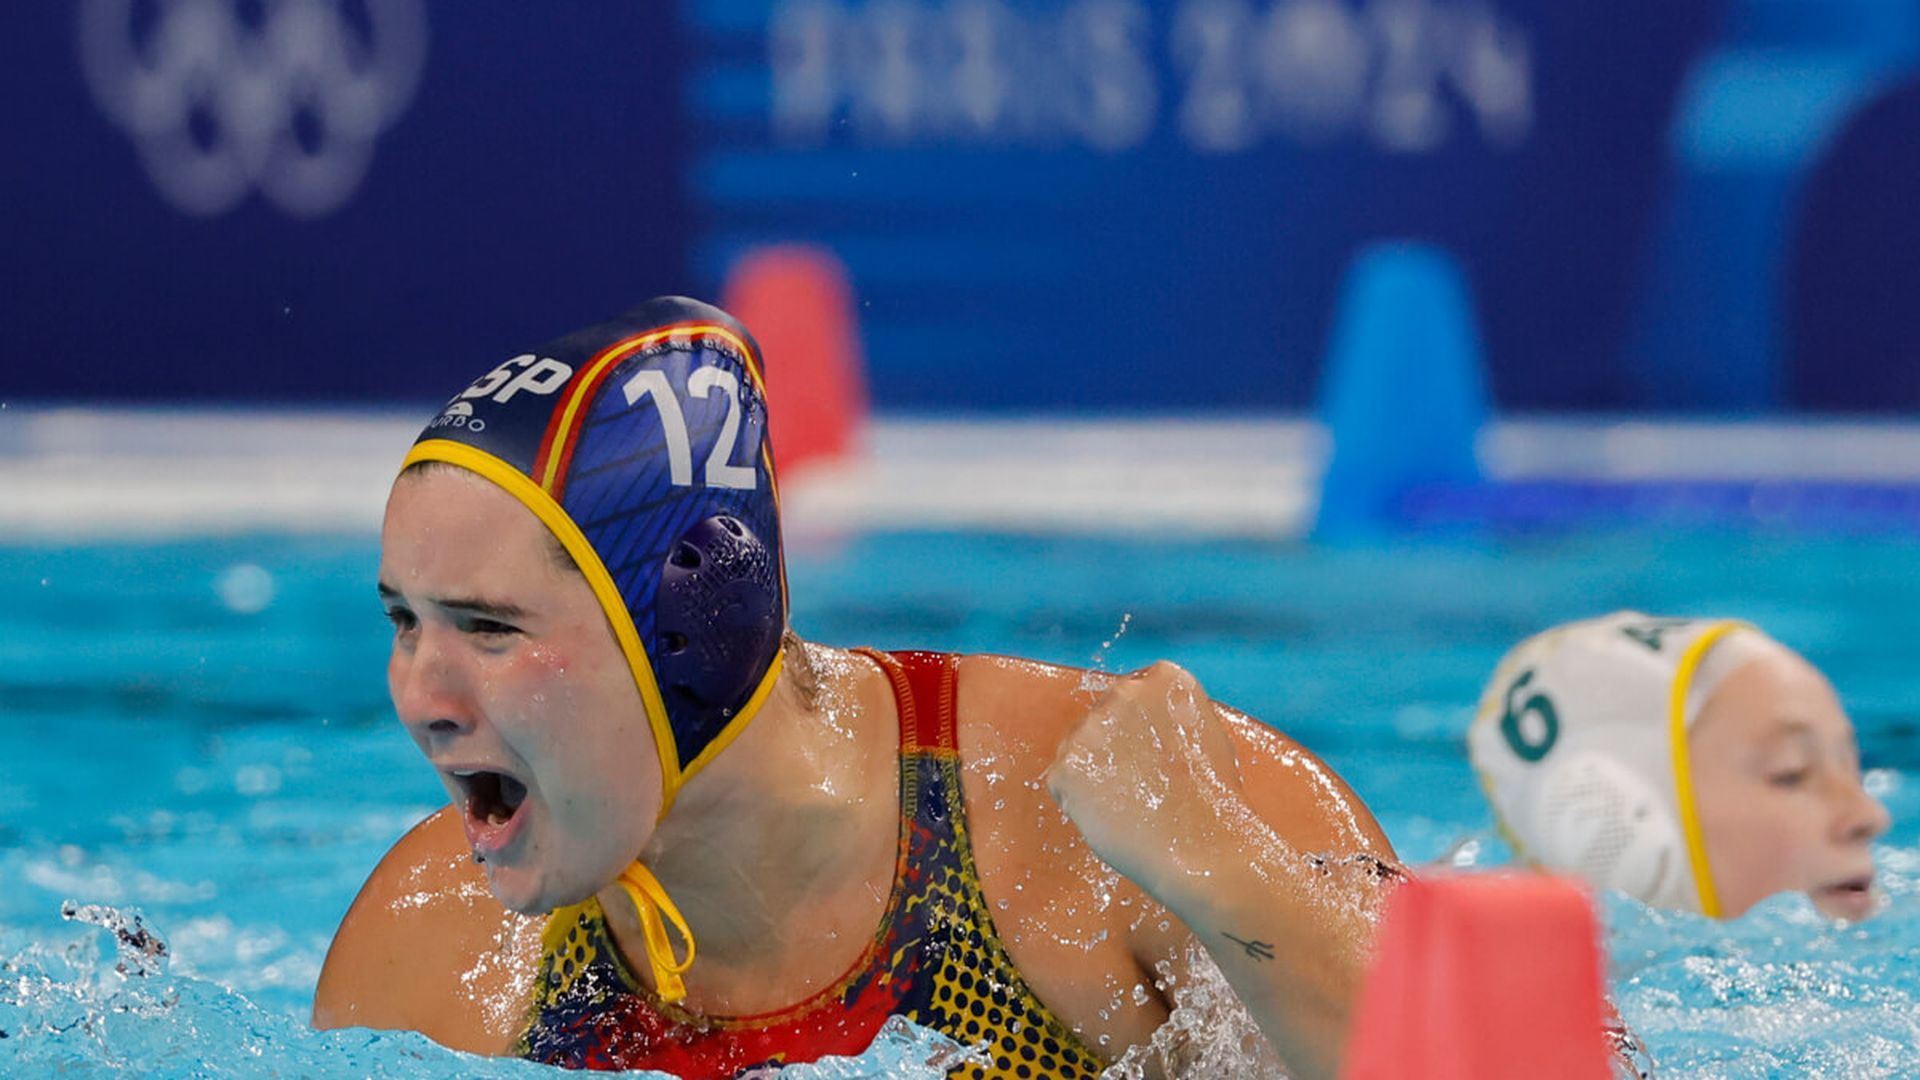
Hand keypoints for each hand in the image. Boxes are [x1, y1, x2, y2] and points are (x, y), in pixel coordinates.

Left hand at [1046, 661, 1248, 903]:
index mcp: (1165, 679)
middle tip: (1137, 784)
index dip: (1138, 727)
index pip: (1135, 693)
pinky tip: (1110, 815)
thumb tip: (1144, 726)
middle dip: (1112, 746)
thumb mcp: (1206, 735)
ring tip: (1127, 804)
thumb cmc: (1214, 799)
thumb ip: (1170, 717)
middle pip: (1103, 716)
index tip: (1149, 752)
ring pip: (1079, 747)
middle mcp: (1124, 692)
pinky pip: (1063, 780)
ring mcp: (1092, 727)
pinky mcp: (1067, 765)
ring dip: (1094, 771)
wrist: (1202, 845)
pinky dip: (1078, 800)